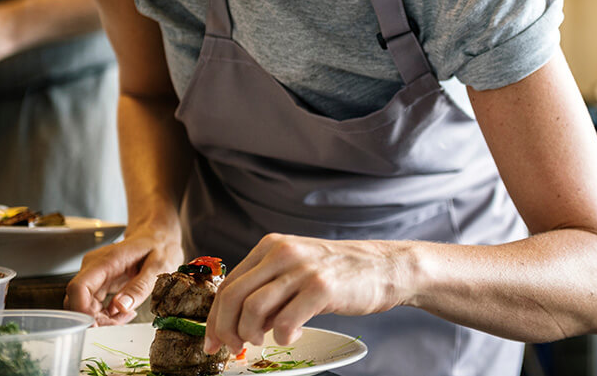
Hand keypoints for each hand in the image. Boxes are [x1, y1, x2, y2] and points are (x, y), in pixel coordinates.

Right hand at [64, 227, 183, 326]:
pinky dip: (105, 315)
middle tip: (118, 327)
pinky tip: (123, 313)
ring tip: (126, 318)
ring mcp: (95, 275)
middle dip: (95, 321)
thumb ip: (140, 286)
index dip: (82, 311)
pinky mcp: (99, 283)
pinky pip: (93, 305)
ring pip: (84, 306)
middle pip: (79, 301)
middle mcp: (95, 267)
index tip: (97, 327)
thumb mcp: (160, 266)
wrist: (158, 235)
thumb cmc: (160, 246)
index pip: (78, 288)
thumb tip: (120, 307)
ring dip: (101, 320)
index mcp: (108, 260)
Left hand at [204, 234, 407, 354]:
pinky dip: (282, 336)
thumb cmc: (339, 272)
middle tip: (232, 348)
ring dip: (250, 334)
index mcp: (271, 246)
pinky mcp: (321, 288)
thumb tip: (238, 322)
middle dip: (225, 329)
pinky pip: (286, 321)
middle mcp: (282, 253)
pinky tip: (290, 337)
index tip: (212, 340)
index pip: (228, 284)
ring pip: (253, 309)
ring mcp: (302, 269)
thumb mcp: (297, 268)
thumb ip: (268, 288)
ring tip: (263, 341)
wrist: (384, 266)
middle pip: (232, 296)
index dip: (214, 317)